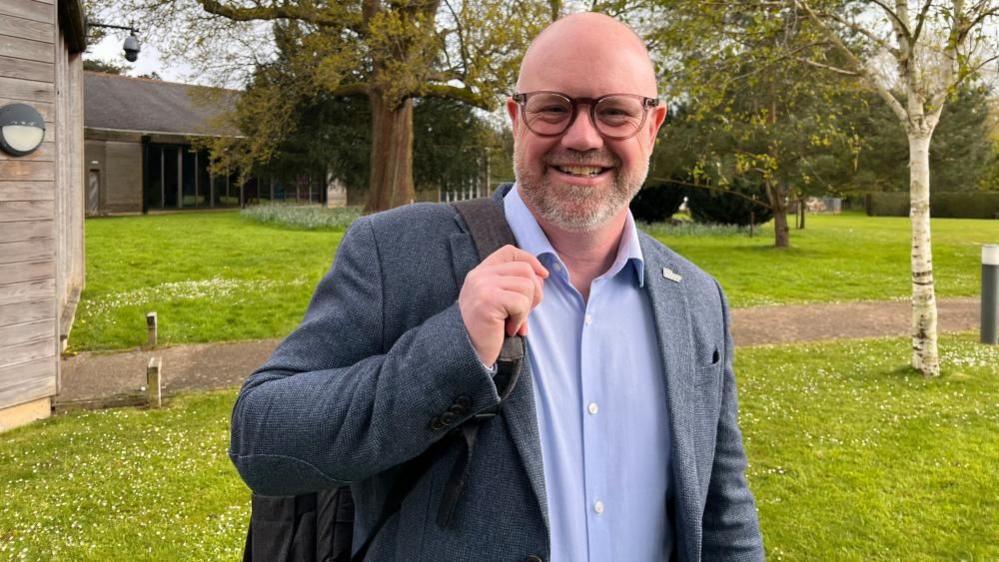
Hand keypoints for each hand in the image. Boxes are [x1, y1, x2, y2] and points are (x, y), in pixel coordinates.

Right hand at [458, 245, 547, 365]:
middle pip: (525, 269)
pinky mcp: (488, 300)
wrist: (467, 353)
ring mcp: (482, 286)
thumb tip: (542, 276)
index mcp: (480, 272)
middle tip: (524, 313)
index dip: (530, 260)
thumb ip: (515, 285)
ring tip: (513, 321)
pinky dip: (520, 319)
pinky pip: (521, 302)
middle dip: (534, 292)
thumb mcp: (499, 301)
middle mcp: (479, 275)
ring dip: (526, 309)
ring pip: (527, 285)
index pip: (509, 252)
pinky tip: (509, 328)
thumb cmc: (487, 329)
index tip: (542, 275)